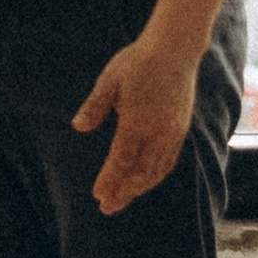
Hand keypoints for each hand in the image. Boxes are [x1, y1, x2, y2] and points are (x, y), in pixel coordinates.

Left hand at [72, 32, 198, 214]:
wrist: (175, 50)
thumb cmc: (138, 62)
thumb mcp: (110, 79)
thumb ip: (95, 105)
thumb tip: (78, 127)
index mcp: (138, 119)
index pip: (122, 158)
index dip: (110, 179)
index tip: (98, 195)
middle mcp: (158, 130)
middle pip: (140, 171)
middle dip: (123, 192)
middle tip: (107, 208)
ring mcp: (172, 132)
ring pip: (156, 170)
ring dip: (139, 188)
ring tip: (123, 200)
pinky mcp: (180, 130)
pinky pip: (168, 161)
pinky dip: (155, 176)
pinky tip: (144, 182)